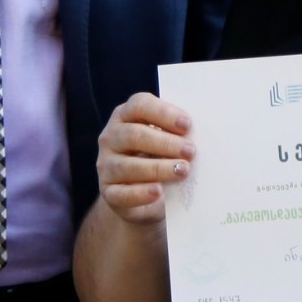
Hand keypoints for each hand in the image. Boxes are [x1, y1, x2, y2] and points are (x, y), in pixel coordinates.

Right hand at [95, 92, 193, 225]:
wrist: (140, 195)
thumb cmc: (156, 157)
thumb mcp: (164, 141)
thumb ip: (175, 134)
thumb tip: (195, 136)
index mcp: (125, 116)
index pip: (139, 105)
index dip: (163, 113)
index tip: (187, 124)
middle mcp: (111, 137)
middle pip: (134, 135)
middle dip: (165, 143)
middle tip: (190, 151)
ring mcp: (106, 165)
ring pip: (127, 165)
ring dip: (158, 168)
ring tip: (182, 171)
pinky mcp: (108, 191)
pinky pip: (121, 193)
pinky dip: (141, 192)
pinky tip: (158, 191)